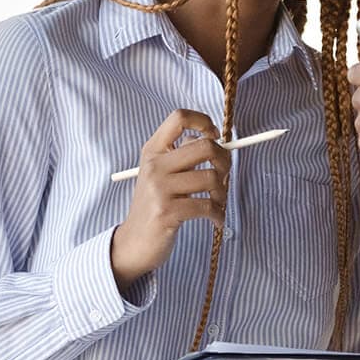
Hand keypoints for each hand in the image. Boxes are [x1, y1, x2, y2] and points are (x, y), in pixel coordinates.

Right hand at [110, 110, 228, 289]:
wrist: (134, 243)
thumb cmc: (156, 206)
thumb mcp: (161, 175)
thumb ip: (182, 156)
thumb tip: (214, 140)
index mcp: (153, 151)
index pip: (179, 117)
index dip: (203, 121)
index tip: (214, 137)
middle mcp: (154, 166)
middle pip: (205, 146)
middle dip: (225, 161)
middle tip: (224, 176)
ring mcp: (159, 189)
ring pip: (211, 178)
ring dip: (223, 193)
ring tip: (217, 203)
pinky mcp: (166, 211)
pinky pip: (207, 206)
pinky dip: (218, 214)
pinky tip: (215, 219)